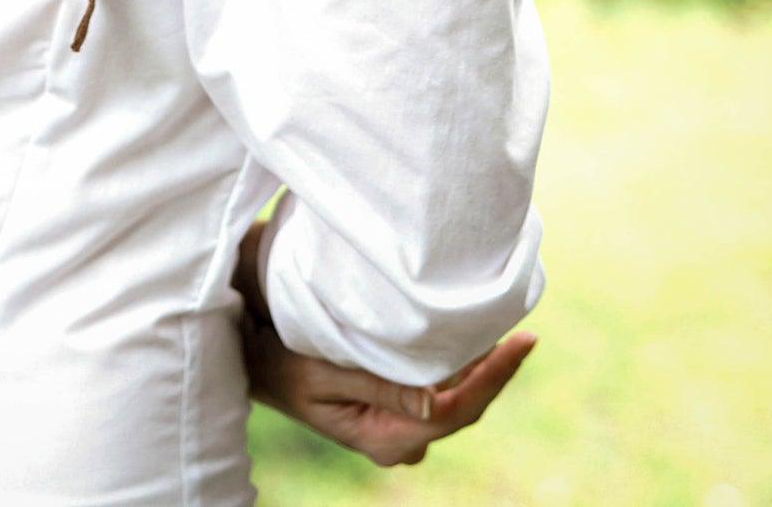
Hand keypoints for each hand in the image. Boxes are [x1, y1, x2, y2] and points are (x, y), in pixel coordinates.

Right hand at [232, 218, 538, 467]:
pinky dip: (457, 367)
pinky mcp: (393, 411)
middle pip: (462, 408)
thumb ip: (380, 384)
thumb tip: (438, 399)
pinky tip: (472, 342)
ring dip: (478, 369)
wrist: (248, 359)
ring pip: (453, 402)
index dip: (494, 378)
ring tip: (505, 329)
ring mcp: (396, 428)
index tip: (523, 342)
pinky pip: (438, 394)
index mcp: (382, 438)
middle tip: (524, 332)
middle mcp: (396, 442)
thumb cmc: (276, 357)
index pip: (454, 410)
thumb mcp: (320, 370)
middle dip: (494, 372)